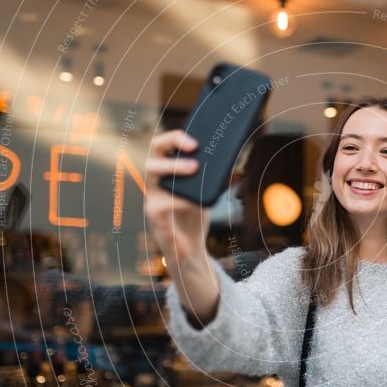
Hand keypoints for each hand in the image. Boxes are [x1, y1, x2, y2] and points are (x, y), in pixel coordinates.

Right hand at [144, 129, 210, 265]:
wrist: (189, 248)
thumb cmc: (194, 216)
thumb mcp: (207, 195)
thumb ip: (215, 182)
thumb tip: (234, 171)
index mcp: (166, 173)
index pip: (162, 146)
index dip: (175, 138)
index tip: (196, 141)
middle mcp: (155, 182)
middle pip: (153, 150)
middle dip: (171, 145)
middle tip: (194, 148)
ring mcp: (152, 197)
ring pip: (151, 173)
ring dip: (174, 167)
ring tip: (195, 168)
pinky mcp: (154, 215)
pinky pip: (162, 202)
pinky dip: (180, 199)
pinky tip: (194, 200)